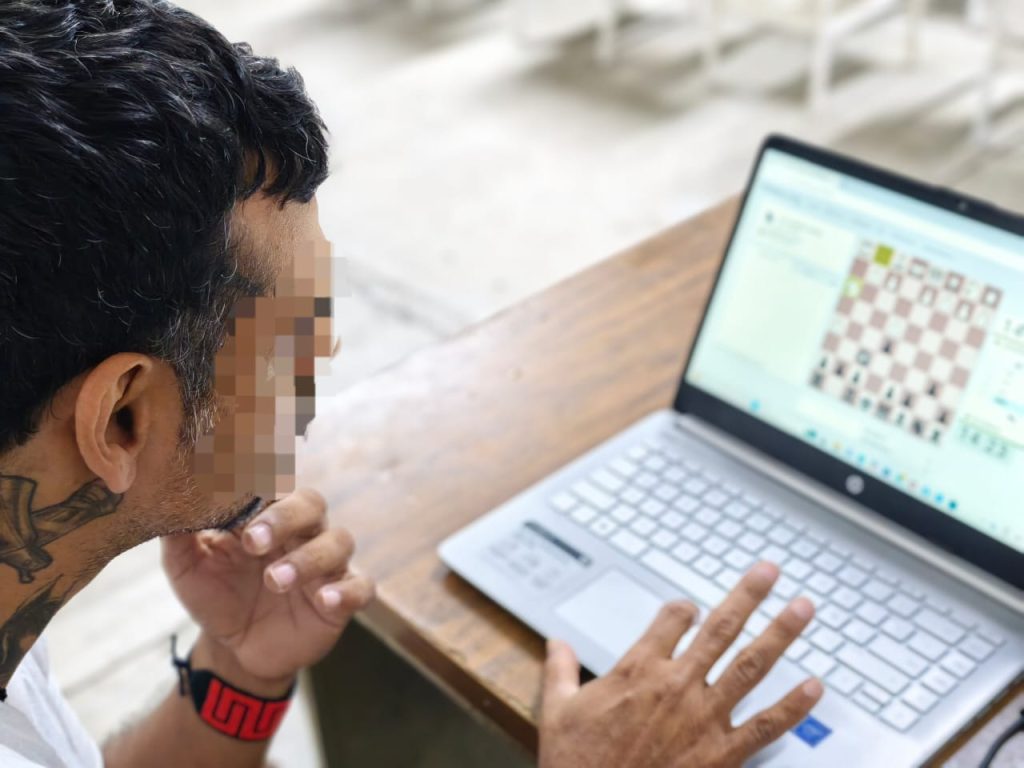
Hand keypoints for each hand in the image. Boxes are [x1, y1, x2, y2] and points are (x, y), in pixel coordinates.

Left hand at [162, 488, 374, 687]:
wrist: (235, 650)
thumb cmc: (217, 596)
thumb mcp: (187, 568)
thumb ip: (177, 535)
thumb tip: (161, 503)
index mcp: (267, 515)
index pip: (274, 483)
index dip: (261, 482)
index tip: (235, 490)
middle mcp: (301, 532)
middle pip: (311, 504)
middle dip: (285, 517)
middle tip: (253, 541)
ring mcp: (325, 565)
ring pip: (337, 542)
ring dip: (308, 558)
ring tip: (274, 580)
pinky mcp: (341, 599)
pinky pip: (361, 587)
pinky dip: (348, 591)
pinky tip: (327, 600)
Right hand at [539, 562, 821, 767]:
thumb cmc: (578, 763)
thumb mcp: (558, 711)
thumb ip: (560, 671)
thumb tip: (555, 644)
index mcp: (638, 669)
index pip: (670, 619)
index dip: (682, 609)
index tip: (690, 608)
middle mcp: (677, 685)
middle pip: (721, 628)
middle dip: (748, 595)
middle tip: (770, 571)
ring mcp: (704, 718)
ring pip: (751, 665)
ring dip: (780, 633)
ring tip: (803, 607)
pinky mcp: (721, 754)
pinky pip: (765, 726)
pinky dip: (793, 706)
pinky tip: (815, 686)